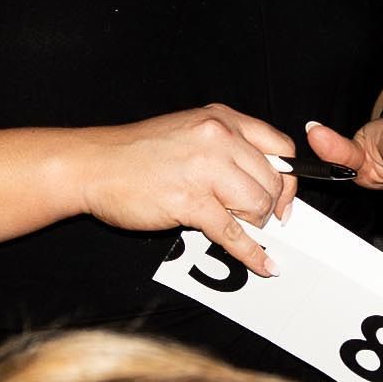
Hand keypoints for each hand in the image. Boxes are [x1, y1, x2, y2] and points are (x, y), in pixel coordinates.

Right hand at [80, 104, 296, 277]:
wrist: (94, 164)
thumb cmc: (136, 152)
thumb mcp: (190, 131)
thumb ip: (226, 147)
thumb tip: (262, 180)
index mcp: (221, 119)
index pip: (279, 148)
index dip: (288, 179)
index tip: (284, 198)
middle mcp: (218, 138)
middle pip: (273, 180)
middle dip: (270, 207)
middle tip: (260, 220)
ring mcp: (205, 169)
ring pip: (258, 205)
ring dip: (256, 225)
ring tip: (244, 230)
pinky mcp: (190, 201)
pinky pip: (234, 233)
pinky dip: (252, 253)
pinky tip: (262, 262)